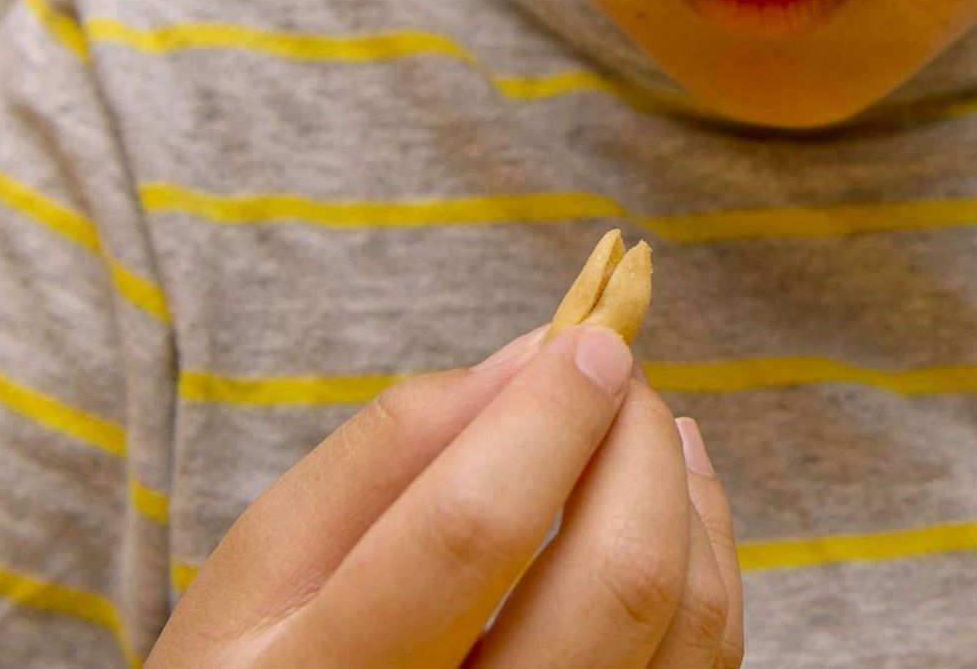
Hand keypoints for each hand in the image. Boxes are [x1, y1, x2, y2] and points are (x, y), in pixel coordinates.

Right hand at [148, 324, 744, 667]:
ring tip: (645, 422)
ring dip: (684, 491)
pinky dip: (708, 556)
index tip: (590, 340)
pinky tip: (669, 496)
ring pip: (685, 624)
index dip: (550, 419)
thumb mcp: (271, 557)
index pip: (475, 529)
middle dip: (638, 445)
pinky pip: (705, 660)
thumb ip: (390, 446)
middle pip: (615, 583)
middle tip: (618, 372)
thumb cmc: (268, 655)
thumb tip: (534, 356)